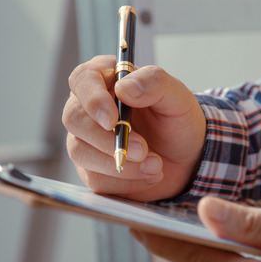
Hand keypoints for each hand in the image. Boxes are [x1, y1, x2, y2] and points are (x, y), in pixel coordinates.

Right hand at [63, 56, 206, 201]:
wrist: (187, 158)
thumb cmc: (178, 121)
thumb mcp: (177, 97)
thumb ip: (154, 83)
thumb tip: (124, 88)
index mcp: (107, 79)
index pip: (83, 79)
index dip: (92, 99)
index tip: (112, 120)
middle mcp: (89, 107)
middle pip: (73, 118)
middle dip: (107, 139)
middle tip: (142, 150)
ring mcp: (86, 139)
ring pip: (80, 151)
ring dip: (119, 164)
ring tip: (156, 165)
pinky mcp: (91, 168)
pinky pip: (95, 178)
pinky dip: (125, 181)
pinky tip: (149, 175)